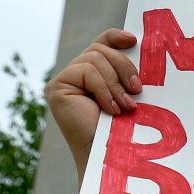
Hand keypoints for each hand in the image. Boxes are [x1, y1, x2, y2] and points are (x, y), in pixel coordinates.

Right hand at [45, 29, 140, 168]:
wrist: (107, 156)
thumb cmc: (122, 129)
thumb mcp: (128, 93)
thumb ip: (126, 72)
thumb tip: (137, 46)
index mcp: (93, 73)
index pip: (101, 43)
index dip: (115, 36)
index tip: (133, 41)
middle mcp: (74, 74)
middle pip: (100, 49)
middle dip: (124, 67)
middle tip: (137, 91)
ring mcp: (63, 80)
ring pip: (95, 58)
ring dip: (116, 84)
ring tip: (126, 107)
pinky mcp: (56, 87)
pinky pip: (87, 72)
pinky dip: (104, 90)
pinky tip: (110, 109)